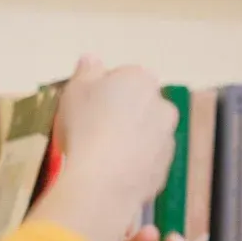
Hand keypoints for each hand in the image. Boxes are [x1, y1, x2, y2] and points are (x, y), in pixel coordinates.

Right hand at [55, 55, 177, 206]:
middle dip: (121, 113)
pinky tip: (111, 172)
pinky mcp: (165, 167)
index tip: (86, 107)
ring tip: (101, 154)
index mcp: (141, 80)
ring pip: (146, 133)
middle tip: (92, 129)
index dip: (102, 91)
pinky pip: (147, 159)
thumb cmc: (85, 127)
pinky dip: (134, 163)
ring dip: (130, 138)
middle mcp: (163, 105)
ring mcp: (167, 138)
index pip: (123, 77)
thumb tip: (91, 59)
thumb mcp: (74, 91)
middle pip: (139, 104)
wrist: (103, 181)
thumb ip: (86, 71)